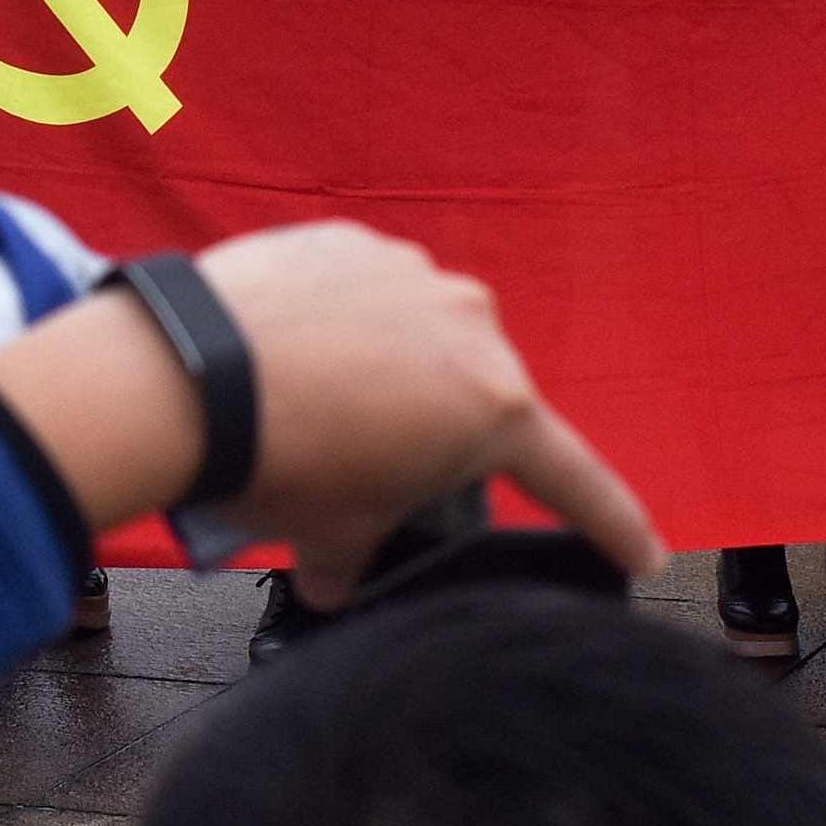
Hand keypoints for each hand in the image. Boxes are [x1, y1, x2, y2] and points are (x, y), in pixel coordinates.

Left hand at [0, 222, 662, 607]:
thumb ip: (359, 565)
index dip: (612, 524)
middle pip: (480, 401)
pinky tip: (288, 360)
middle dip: (440, 441)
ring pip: (420, 340)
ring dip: (389, 376)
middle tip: (372, 472)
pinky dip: (341, 329)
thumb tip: (337, 584)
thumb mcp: (334, 538)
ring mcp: (411, 273)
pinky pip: (364, 295)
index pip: (573, 480)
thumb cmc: (278, 464)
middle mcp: (472, 327)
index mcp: (494, 408)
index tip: (643, 556)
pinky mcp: (350, 241)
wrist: (182, 376)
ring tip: (314, 411)